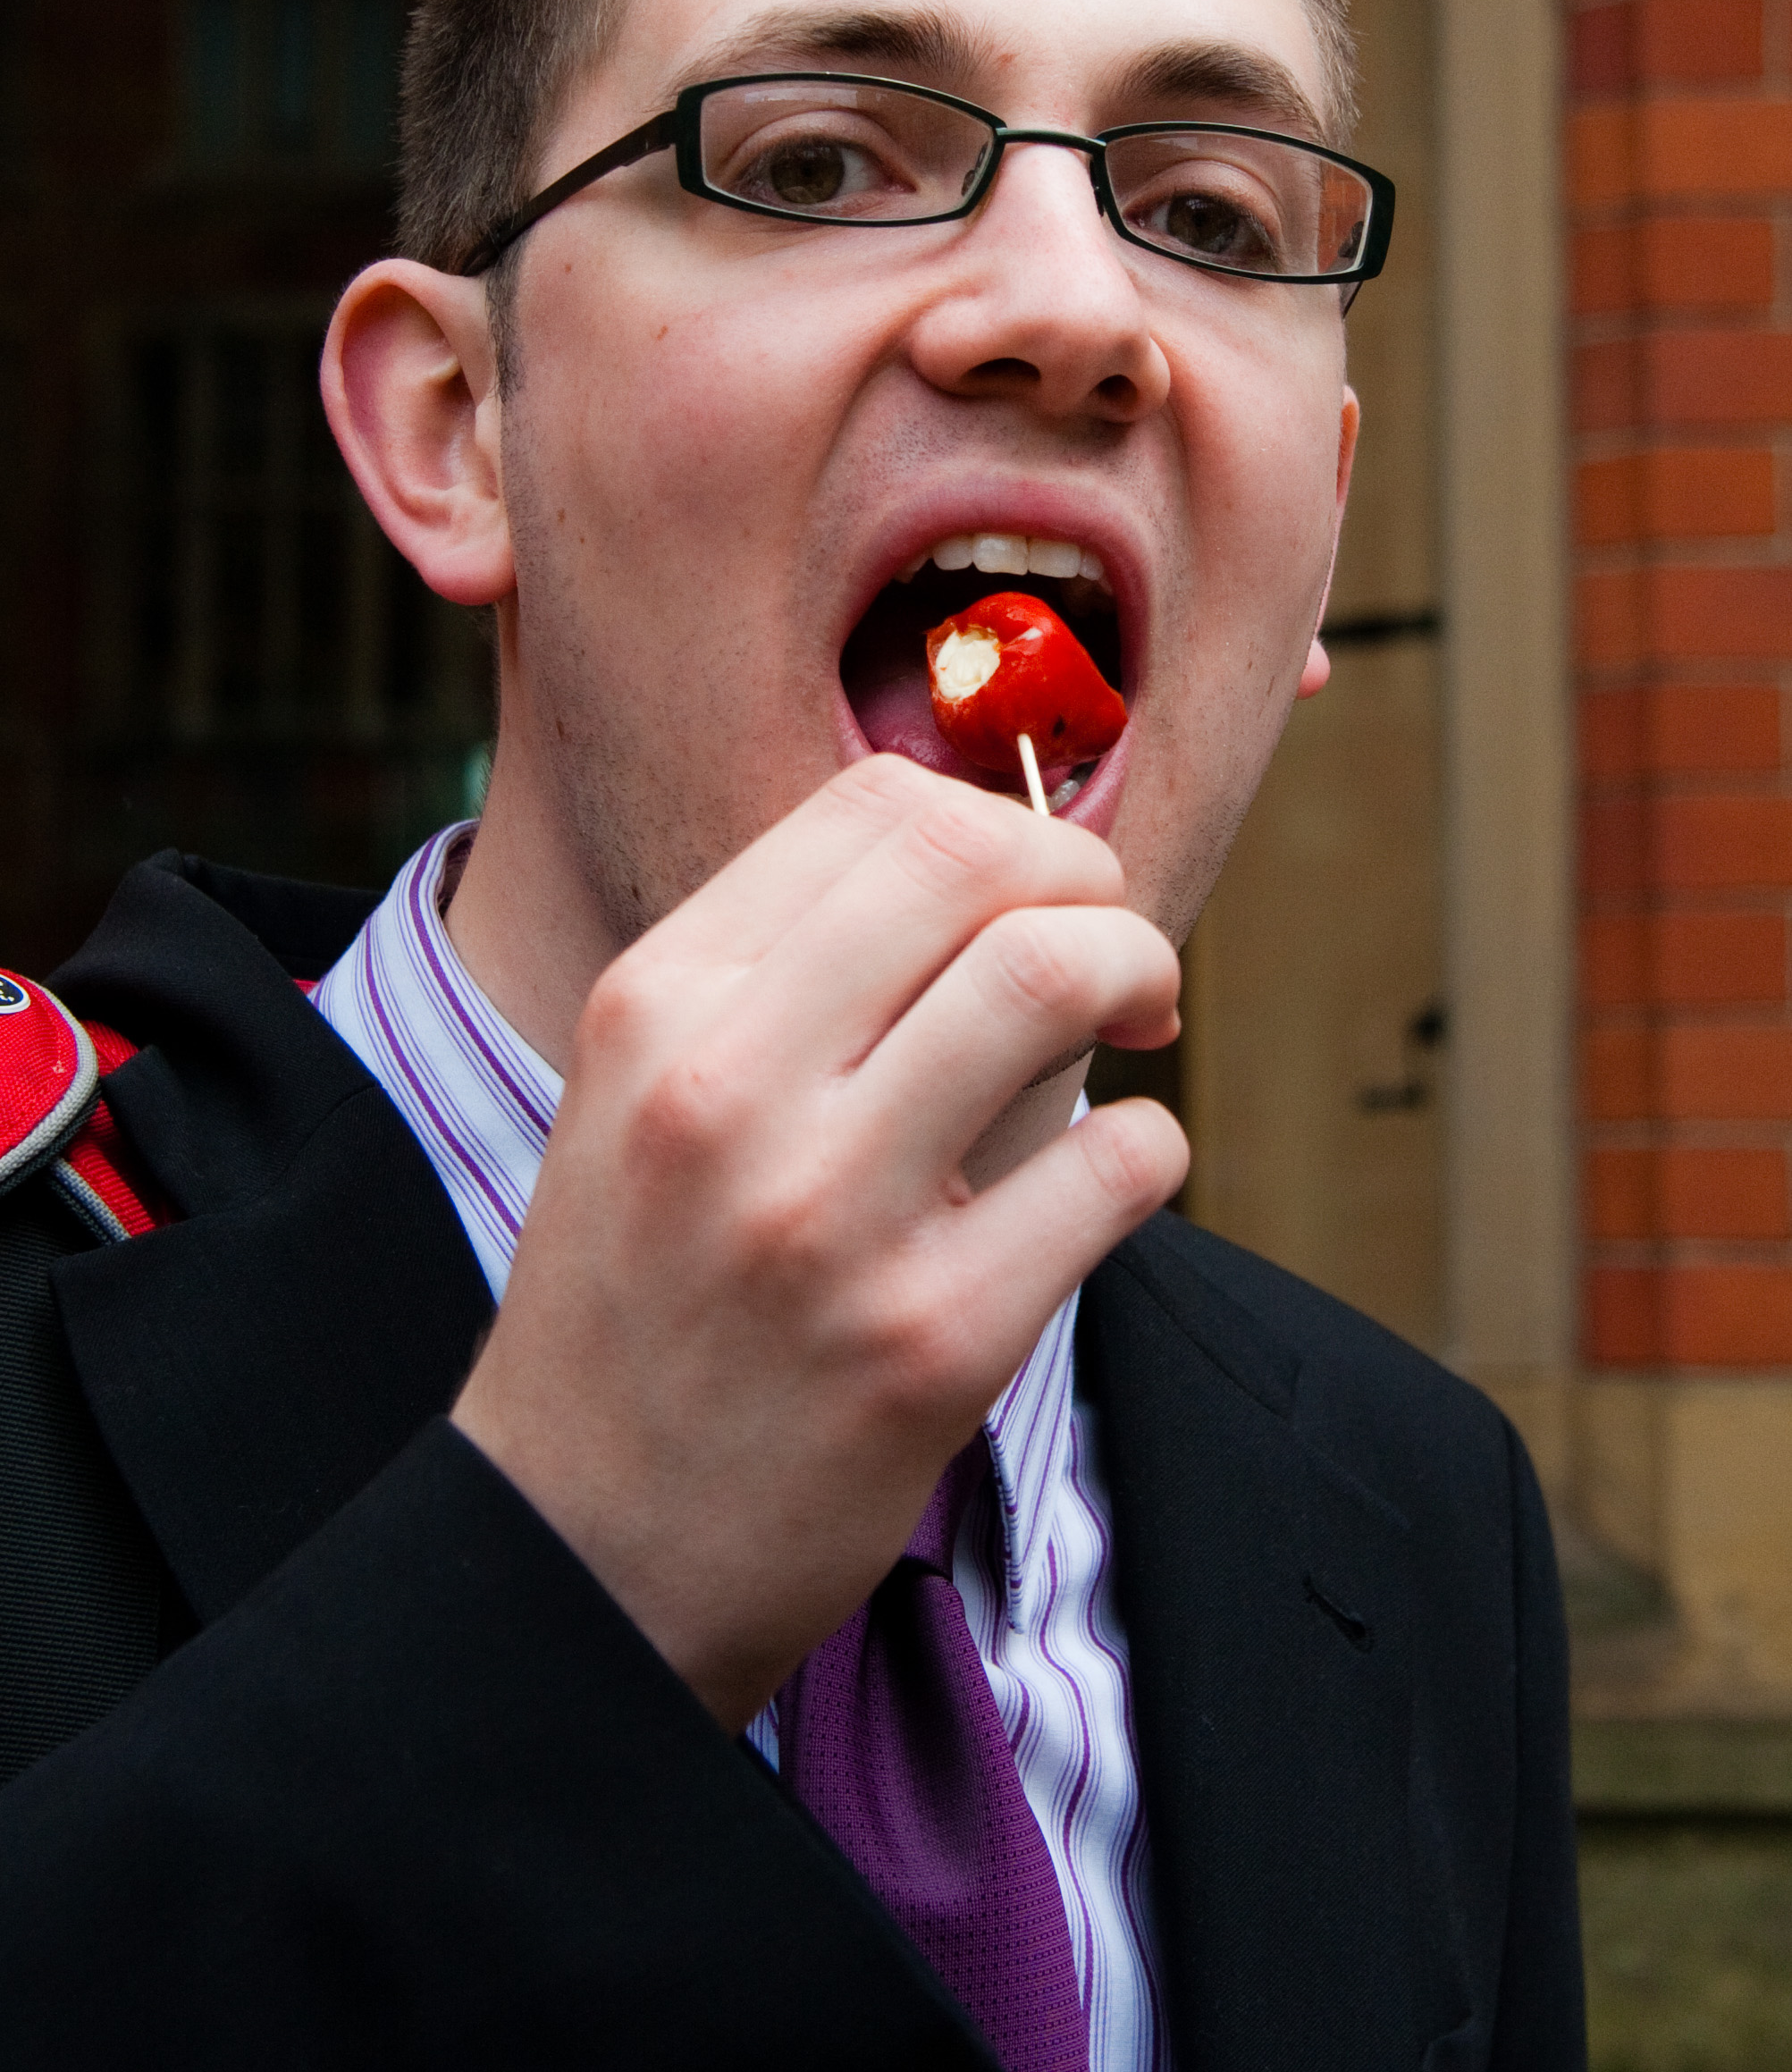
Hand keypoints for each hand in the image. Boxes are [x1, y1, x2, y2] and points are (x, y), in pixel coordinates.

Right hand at [450, 754, 1186, 1731]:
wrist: (580, 1556)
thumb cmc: (642, 1305)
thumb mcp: (645, 1097)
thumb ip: (790, 980)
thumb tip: (997, 883)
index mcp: (656, 1004)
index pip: (877, 808)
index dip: (1003, 825)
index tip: (1040, 894)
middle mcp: (725, 1088)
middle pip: (976, 862)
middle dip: (1090, 883)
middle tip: (1117, 953)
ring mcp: (824, 1216)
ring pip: (1050, 978)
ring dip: (1137, 974)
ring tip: (1136, 1027)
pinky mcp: (927, 1344)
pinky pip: (1116, 1165)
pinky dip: (1149, 1149)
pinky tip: (1113, 1179)